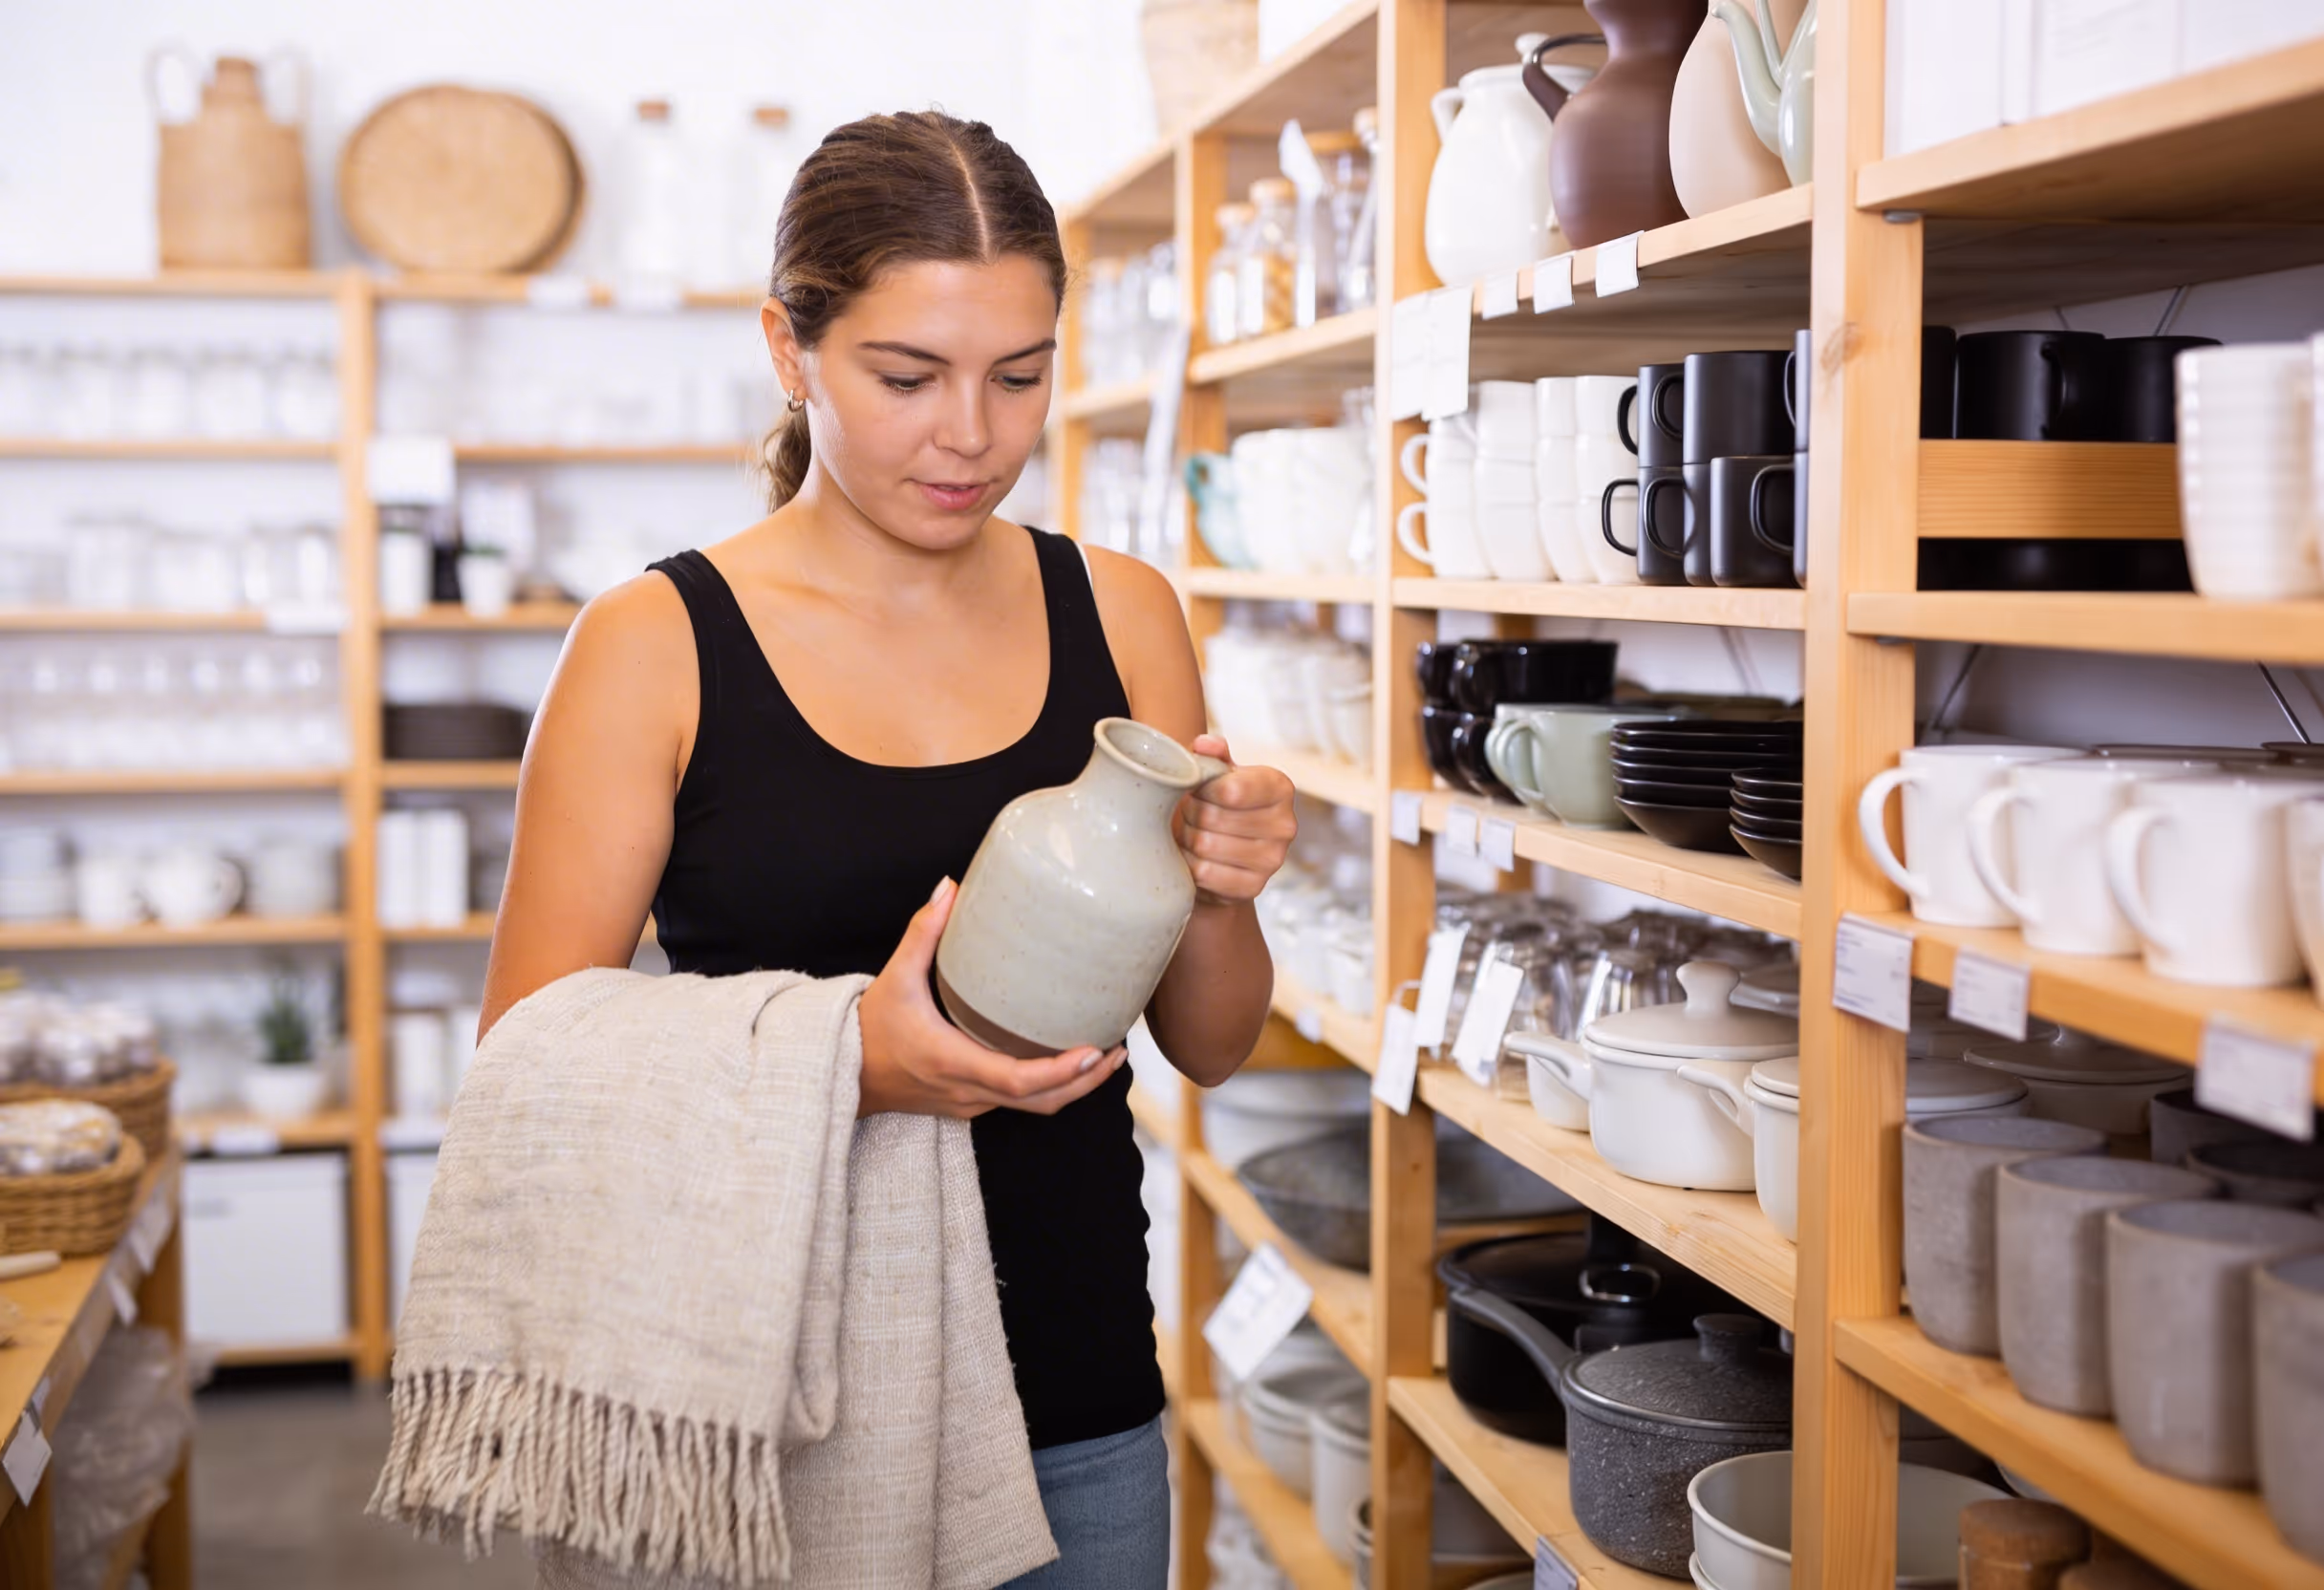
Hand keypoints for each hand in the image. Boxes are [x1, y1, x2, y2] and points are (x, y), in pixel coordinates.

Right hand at [856, 877, 1127, 1119]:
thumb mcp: (893, 976)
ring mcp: (971, 1104)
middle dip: (1086, 1082)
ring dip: (1074, 1088)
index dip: (1062, 1072)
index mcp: (951, 1060)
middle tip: (1118, 1049)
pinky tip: (1068, 1058)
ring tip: (1106, 1055)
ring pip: (1034, 1109)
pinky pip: (1020, 1104)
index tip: (1096, 1051)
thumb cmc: (869, 1026)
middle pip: (1041, 1102)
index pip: (1017, 1080)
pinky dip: (1051, 1087)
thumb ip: (923, 932)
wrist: (842, 1075)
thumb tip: (950, 886)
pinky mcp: (971, 1105)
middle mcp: (967, 1091)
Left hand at [1175, 735, 1296, 908]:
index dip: (1201, 789)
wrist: (1225, 855)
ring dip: (1188, 839)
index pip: (1231, 790)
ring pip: (1205, 845)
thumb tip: (1205, 745)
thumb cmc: (1220, 806)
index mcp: (1280, 788)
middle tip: (1191, 814)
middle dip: (1191, 814)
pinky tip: (1194, 858)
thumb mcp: (1218, 775)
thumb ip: (1212, 754)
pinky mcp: (1254, 887)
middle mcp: (1286, 824)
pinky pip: (1205, 873)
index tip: (1196, 790)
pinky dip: (1190, 865)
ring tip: (1193, 834)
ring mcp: (1273, 860)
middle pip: (1212, 818)